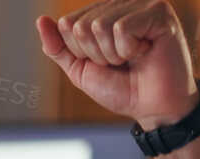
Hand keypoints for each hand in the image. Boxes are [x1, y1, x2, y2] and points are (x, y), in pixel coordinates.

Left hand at [36, 0, 195, 128]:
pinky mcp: (158, 12)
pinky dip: (128, 49)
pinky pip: (122, 29)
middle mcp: (120, 3)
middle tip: (120, 63)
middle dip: (96, 55)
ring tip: (133, 58)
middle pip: (81, 25)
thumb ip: (59, 47)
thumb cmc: (122, 88)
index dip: (80, 52)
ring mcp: (141, 4)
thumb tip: (41, 20)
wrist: (153, 108)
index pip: (67, 24)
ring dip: (113, 54)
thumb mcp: (81, 69)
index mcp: (102, 12)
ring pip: (100, 26)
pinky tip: (145, 51)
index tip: (104, 62)